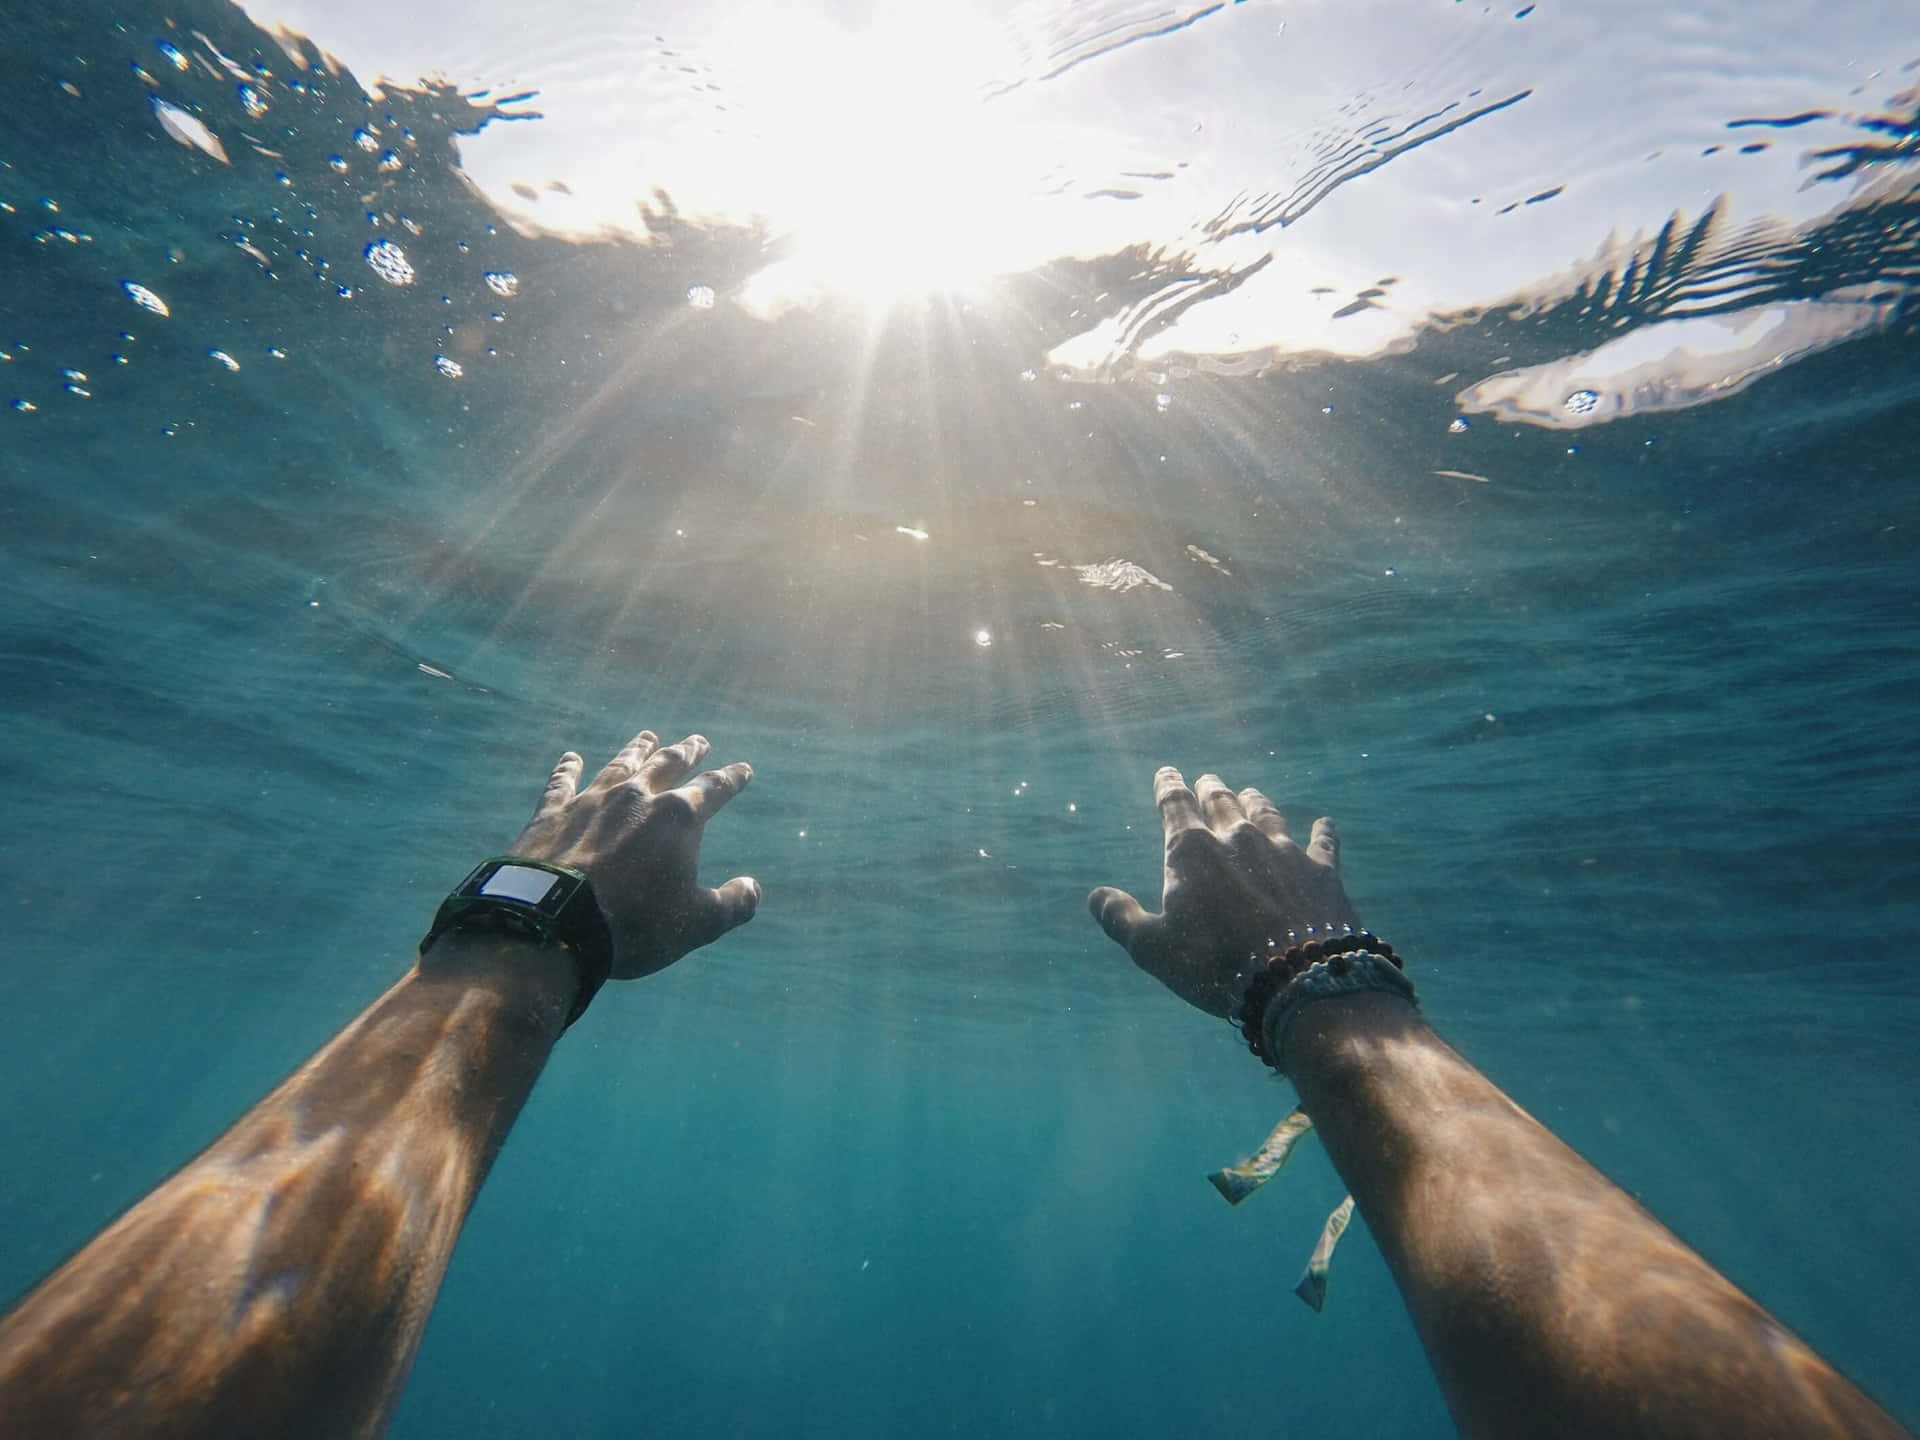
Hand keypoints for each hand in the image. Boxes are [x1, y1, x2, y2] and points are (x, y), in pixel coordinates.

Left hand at [510, 731, 759, 978]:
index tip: (744, 770)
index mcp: (678, 817)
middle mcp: (637, 797)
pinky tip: (570, 757)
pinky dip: (568, 769)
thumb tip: (753, 888)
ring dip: (637, 750)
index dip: (732, 779)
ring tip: (648, 736)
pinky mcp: (552, 814)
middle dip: (687, 752)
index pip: (714, 789)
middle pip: (668, 764)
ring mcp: (591, 801)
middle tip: (698, 741)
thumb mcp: (698, 923)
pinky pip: (562, 783)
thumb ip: (734, 903)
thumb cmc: (635, 924)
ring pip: (621, 764)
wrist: (555, 924)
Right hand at [1088, 767, 1359, 1016]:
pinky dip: (1323, 831)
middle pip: (1222, 802)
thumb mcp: (1152, 949)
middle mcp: (1237, 838)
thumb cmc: (1215, 964)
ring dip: (1256, 801)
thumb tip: (1095, 896)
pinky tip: (1326, 823)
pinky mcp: (1322, 870)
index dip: (1168, 787)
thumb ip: (1121, 918)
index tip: (1166, 773)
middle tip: (1207, 780)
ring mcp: (1284, 850)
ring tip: (1250, 793)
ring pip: (1266, 813)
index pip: (1174, 806)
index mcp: (1191, 852)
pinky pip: (1323, 841)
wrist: (1297, 979)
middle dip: (1211, 789)